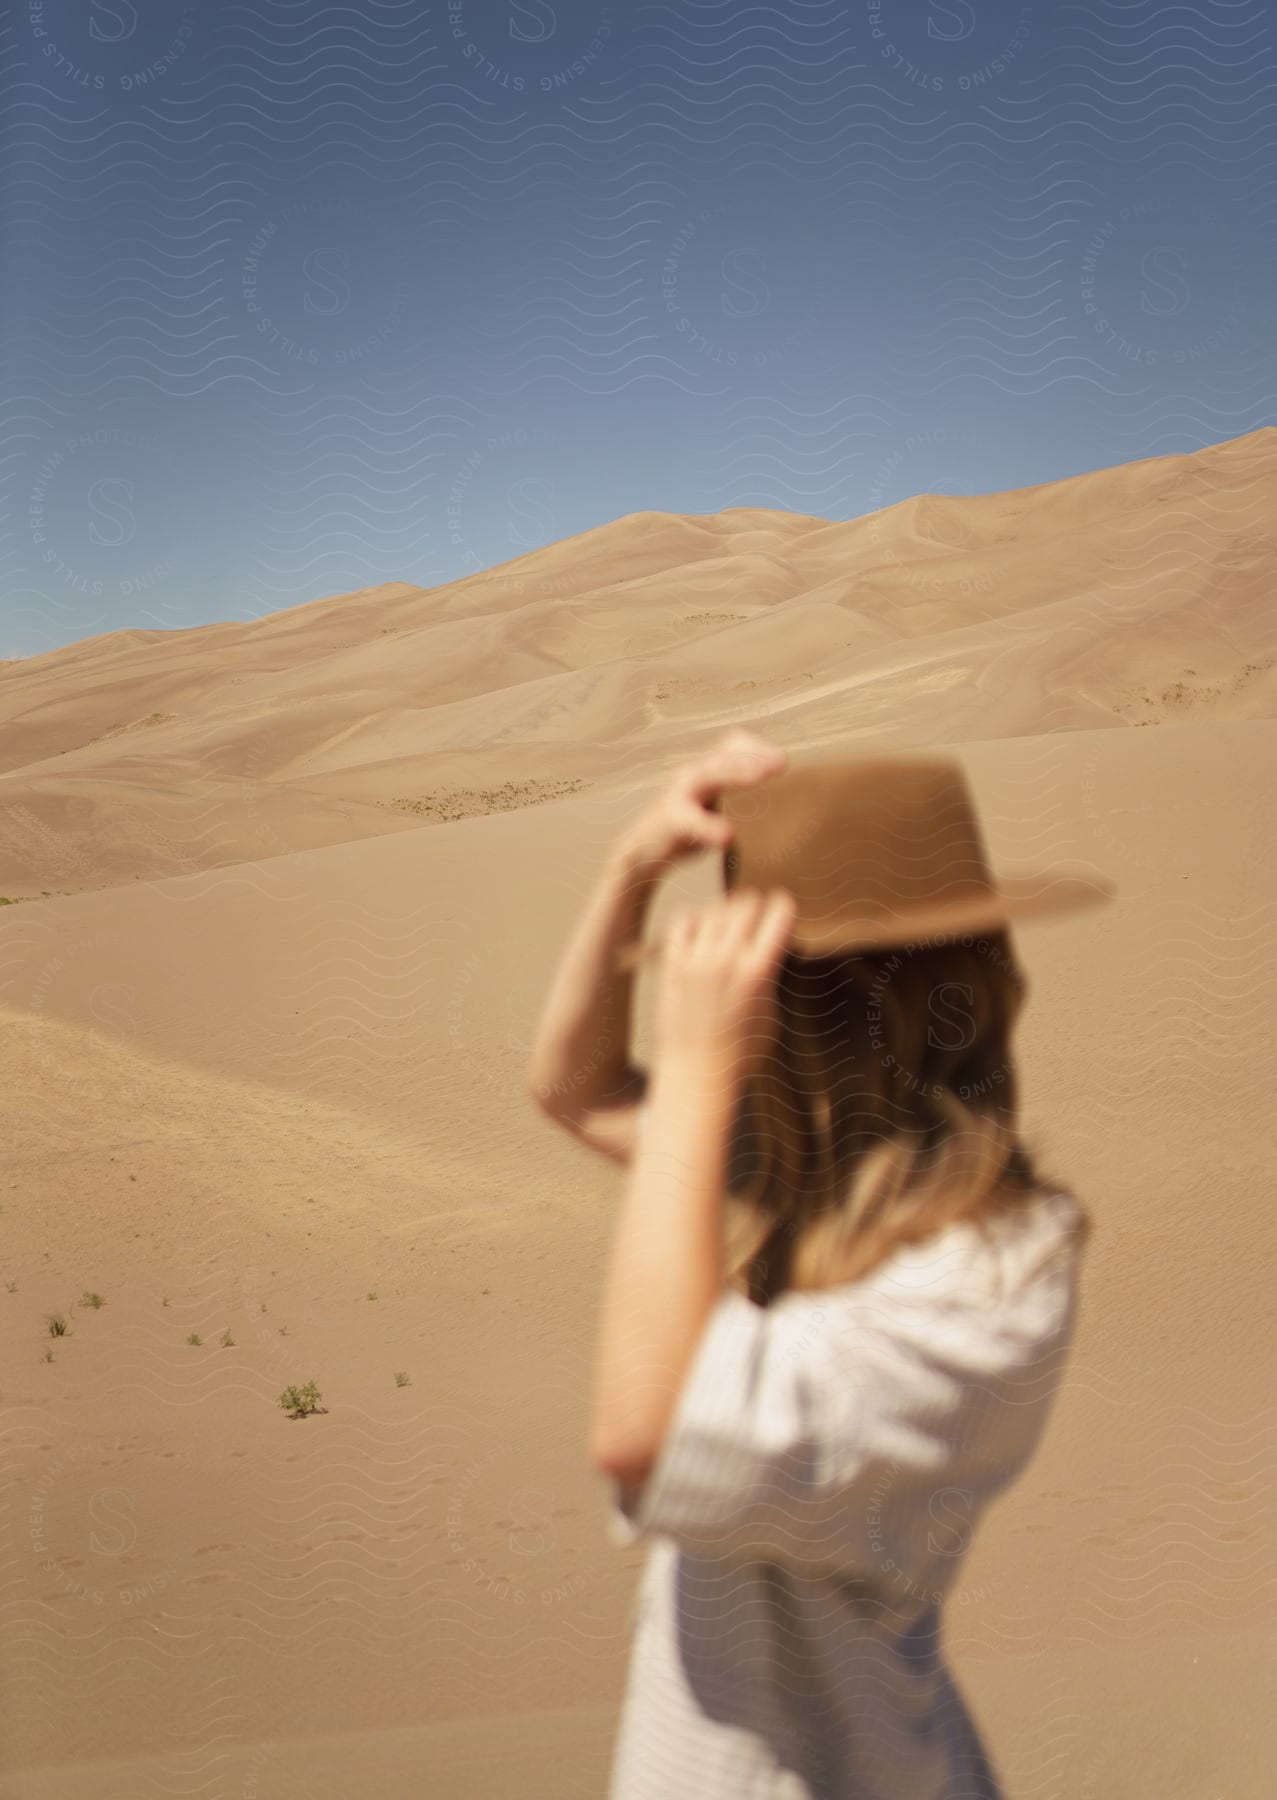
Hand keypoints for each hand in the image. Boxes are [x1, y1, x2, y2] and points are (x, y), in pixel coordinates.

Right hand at [616, 728, 786, 877]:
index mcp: (706, 770)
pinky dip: (709, 826)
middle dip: (752, 755)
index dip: (757, 747)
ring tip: (758, 775)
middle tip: (781, 763)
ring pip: (706, 774)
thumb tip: (782, 796)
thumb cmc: (686, 827)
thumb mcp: (714, 805)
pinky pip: (690, 819)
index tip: (782, 761)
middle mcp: (692, 775)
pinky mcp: (669, 821)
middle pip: (723, 754)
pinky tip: (727, 836)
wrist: (642, 851)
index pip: (731, 744)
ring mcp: (678, 795)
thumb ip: (738, 796)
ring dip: (734, 771)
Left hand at [652, 888, 797, 1090]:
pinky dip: (697, 921)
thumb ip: (771, 974)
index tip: (781, 917)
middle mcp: (728, 959)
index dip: (784, 909)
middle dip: (756, 908)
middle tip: (755, 923)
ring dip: (727, 914)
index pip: (780, 911)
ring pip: (716, 908)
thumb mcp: (771, 1012)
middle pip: (747, 902)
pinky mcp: (672, 964)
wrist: (696, 1074)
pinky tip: (703, 936)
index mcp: (759, 972)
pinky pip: (684, 920)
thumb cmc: (742, 1053)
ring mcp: (696, 960)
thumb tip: (771, 942)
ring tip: (729, 931)